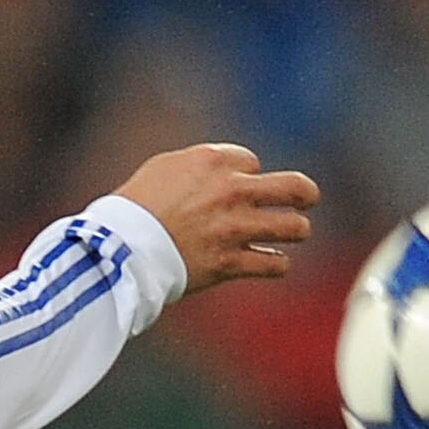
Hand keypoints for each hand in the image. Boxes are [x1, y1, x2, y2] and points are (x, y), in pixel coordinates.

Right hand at [114, 144, 319, 293]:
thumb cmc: (135, 206)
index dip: (247, 175)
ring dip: (296, 230)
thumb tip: (222, 170)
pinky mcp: (230, 263)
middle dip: (306, 194)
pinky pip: (275, 265)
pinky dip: (277, 264)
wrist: (121, 247)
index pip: (252, 163)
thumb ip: (200, 165)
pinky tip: (273, 262)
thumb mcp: (164, 168)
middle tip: (307, 199)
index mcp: (214, 162)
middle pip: (294, 188)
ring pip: (294, 227)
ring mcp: (234, 229)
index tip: (237, 188)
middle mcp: (231, 191)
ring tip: (293, 233)